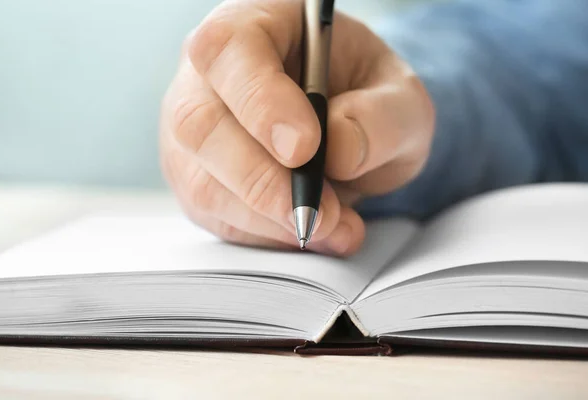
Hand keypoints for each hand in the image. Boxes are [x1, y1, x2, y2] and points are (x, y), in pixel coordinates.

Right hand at [160, 0, 434, 255]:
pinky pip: (215, 217)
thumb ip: (382, 118)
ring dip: (268, 218)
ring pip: (201, 182)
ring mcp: (196, 132)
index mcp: (256, 24)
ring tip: (332, 226)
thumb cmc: (368, 98)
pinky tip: (307, 231)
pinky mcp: (200, 179)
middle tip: (319, 213)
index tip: (304, 148)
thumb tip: (338, 150)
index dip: (260, 101)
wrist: (351, 128)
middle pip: (200, 125)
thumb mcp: (401, 98)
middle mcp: (210, 77)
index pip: (230, 50)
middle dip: (262, 180)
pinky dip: (264, 235)